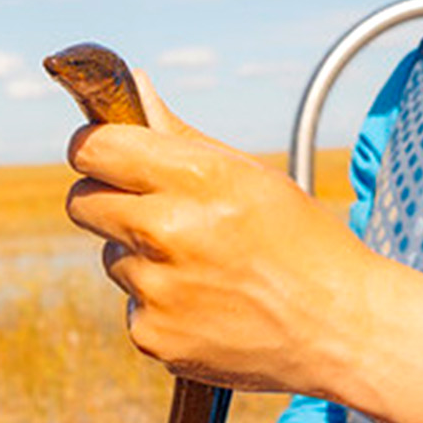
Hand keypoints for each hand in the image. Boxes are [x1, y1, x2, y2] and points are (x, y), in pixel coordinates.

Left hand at [64, 71, 422, 422]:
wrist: (341, 328)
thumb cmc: (303, 242)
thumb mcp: (252, 176)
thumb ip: (181, 135)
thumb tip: (135, 86)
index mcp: (197, 179)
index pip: (94, 147)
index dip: (94, 147)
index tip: (107, 155)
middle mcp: (168, 232)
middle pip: (81, 203)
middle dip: (106, 200)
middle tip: (153, 210)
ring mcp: (158, 290)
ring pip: (112, 256)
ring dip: (143, 257)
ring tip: (206, 268)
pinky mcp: (154, 337)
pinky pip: (133, 305)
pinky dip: (161, 305)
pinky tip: (209, 305)